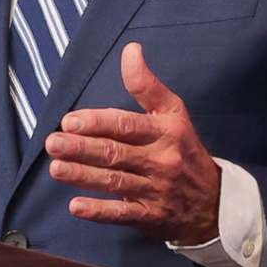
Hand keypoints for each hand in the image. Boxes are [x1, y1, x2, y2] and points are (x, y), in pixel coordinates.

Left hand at [44, 43, 222, 245]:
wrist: (214, 201)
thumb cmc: (184, 150)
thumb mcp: (173, 113)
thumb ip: (147, 85)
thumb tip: (130, 50)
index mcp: (165, 131)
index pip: (127, 125)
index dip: (97, 122)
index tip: (69, 120)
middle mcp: (162, 160)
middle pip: (116, 153)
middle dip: (82, 148)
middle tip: (53, 143)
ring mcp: (156, 190)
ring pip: (115, 182)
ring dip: (83, 176)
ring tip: (56, 168)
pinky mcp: (151, 216)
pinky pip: (123, 214)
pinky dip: (99, 211)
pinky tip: (76, 206)